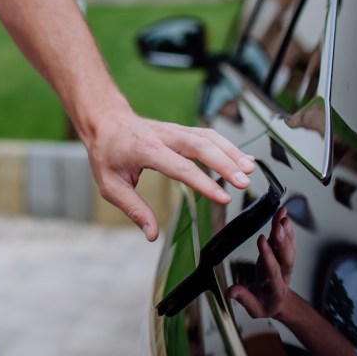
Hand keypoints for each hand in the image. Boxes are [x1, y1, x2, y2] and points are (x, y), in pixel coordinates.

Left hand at [85, 110, 255, 240]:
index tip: (223, 198)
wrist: (106, 121)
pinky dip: (227, 146)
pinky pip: (208, 136)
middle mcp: (164, 136)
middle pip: (201, 146)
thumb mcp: (111, 185)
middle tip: (245, 182)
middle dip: (226, 163)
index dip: (204, 183)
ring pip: (208, 137)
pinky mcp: (182, 131)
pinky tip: (242, 159)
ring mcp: (175, 130)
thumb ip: (134, 209)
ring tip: (250, 170)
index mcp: (146, 149)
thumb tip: (152, 234)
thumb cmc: (107, 152)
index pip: (181, 167)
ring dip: (231, 152)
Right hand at [228, 207, 294, 318]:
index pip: (273, 270)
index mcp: (276, 287)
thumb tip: (230, 291)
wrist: (279, 302)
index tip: (261, 240)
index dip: (268, 255)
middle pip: (286, 256)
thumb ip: (244, 298)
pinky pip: (286, 241)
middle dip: (282, 240)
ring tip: (283, 215)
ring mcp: (285, 264)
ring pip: (288, 246)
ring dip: (286, 230)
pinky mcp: (282, 255)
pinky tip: (283, 217)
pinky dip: (285, 229)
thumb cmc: (265, 304)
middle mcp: (284, 274)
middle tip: (278, 225)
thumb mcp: (254, 308)